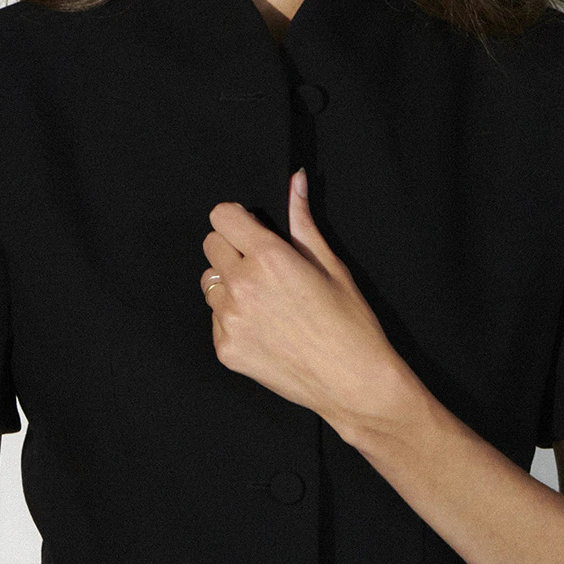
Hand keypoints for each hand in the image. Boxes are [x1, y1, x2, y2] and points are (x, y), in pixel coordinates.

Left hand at [201, 168, 414, 433]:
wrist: (352, 382)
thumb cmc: (351, 324)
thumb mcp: (331, 265)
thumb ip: (302, 221)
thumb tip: (294, 180)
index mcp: (269, 258)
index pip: (221, 216)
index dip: (237, 219)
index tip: (250, 228)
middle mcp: (243, 286)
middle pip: (210, 245)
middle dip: (232, 248)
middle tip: (262, 267)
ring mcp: (230, 320)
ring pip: (210, 284)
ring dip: (230, 286)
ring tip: (266, 302)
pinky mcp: (226, 349)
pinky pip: (216, 320)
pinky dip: (234, 320)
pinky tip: (266, 330)